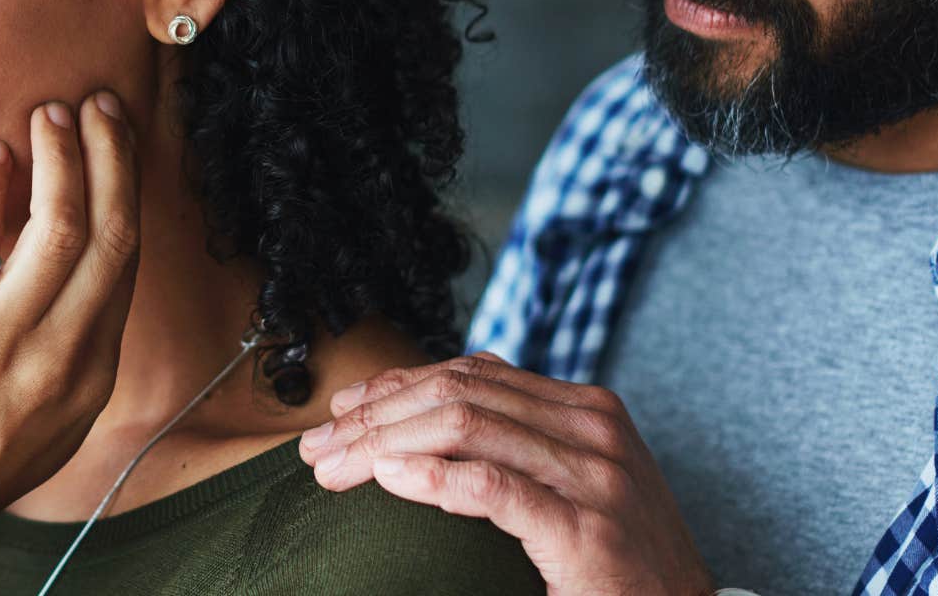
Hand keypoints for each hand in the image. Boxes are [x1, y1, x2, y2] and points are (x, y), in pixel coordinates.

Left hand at [0, 93, 140, 593]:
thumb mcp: (49, 420)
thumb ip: (71, 354)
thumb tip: (84, 294)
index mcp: (90, 372)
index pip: (126, 261)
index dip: (126, 191)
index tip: (116, 143)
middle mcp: (60, 352)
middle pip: (109, 231)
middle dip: (109, 156)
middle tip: (98, 104)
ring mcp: (1, 340)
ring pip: (58, 224)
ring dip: (60, 156)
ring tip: (48, 113)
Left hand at [298, 352, 712, 595]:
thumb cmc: (618, 563)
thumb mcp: (571, 485)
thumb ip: (512, 446)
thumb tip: (408, 429)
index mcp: (586, 410)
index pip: (471, 374)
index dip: (397, 386)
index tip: (341, 410)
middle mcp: (593, 430)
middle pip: (458, 395)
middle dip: (376, 416)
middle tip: (318, 446)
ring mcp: (595, 476)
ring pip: (467, 428)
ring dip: (383, 443)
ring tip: (334, 466)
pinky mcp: (587, 530)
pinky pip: (495, 488)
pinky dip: (434, 478)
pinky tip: (388, 478)